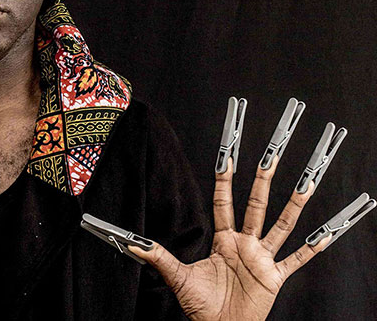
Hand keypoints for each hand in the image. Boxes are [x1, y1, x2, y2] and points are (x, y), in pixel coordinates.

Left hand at [126, 98, 372, 320]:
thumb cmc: (201, 307)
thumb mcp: (177, 278)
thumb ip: (159, 257)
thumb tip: (135, 244)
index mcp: (223, 241)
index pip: (224, 203)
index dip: (225, 179)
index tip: (227, 156)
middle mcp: (246, 245)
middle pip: (256, 205)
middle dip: (262, 180)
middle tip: (270, 155)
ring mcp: (262, 259)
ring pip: (282, 225)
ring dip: (294, 205)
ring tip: (306, 183)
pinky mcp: (274, 277)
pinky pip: (297, 260)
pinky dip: (313, 248)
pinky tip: (327, 233)